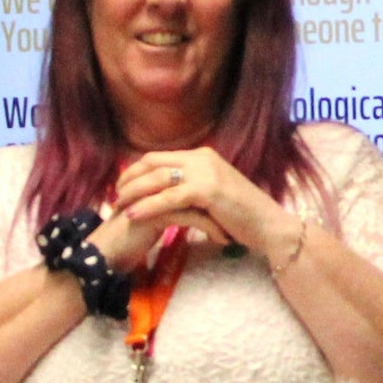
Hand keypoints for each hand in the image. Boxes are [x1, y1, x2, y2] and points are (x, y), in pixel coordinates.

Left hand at [110, 147, 305, 267]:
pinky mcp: (207, 190)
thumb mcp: (214, 195)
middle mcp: (203, 158)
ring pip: (157, 179)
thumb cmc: (243, 217)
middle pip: (152, 163)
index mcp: (203, 156)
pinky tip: (133, 216)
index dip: (135, 171)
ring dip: (133, 193)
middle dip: (128, 180)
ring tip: (116, 207)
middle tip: (112, 197)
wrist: (269, 226)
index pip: (159, 157)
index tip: (121, 187)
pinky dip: (148, 206)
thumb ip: (192, 188)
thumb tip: (168, 193)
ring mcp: (206, 172)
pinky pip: (168, 197)